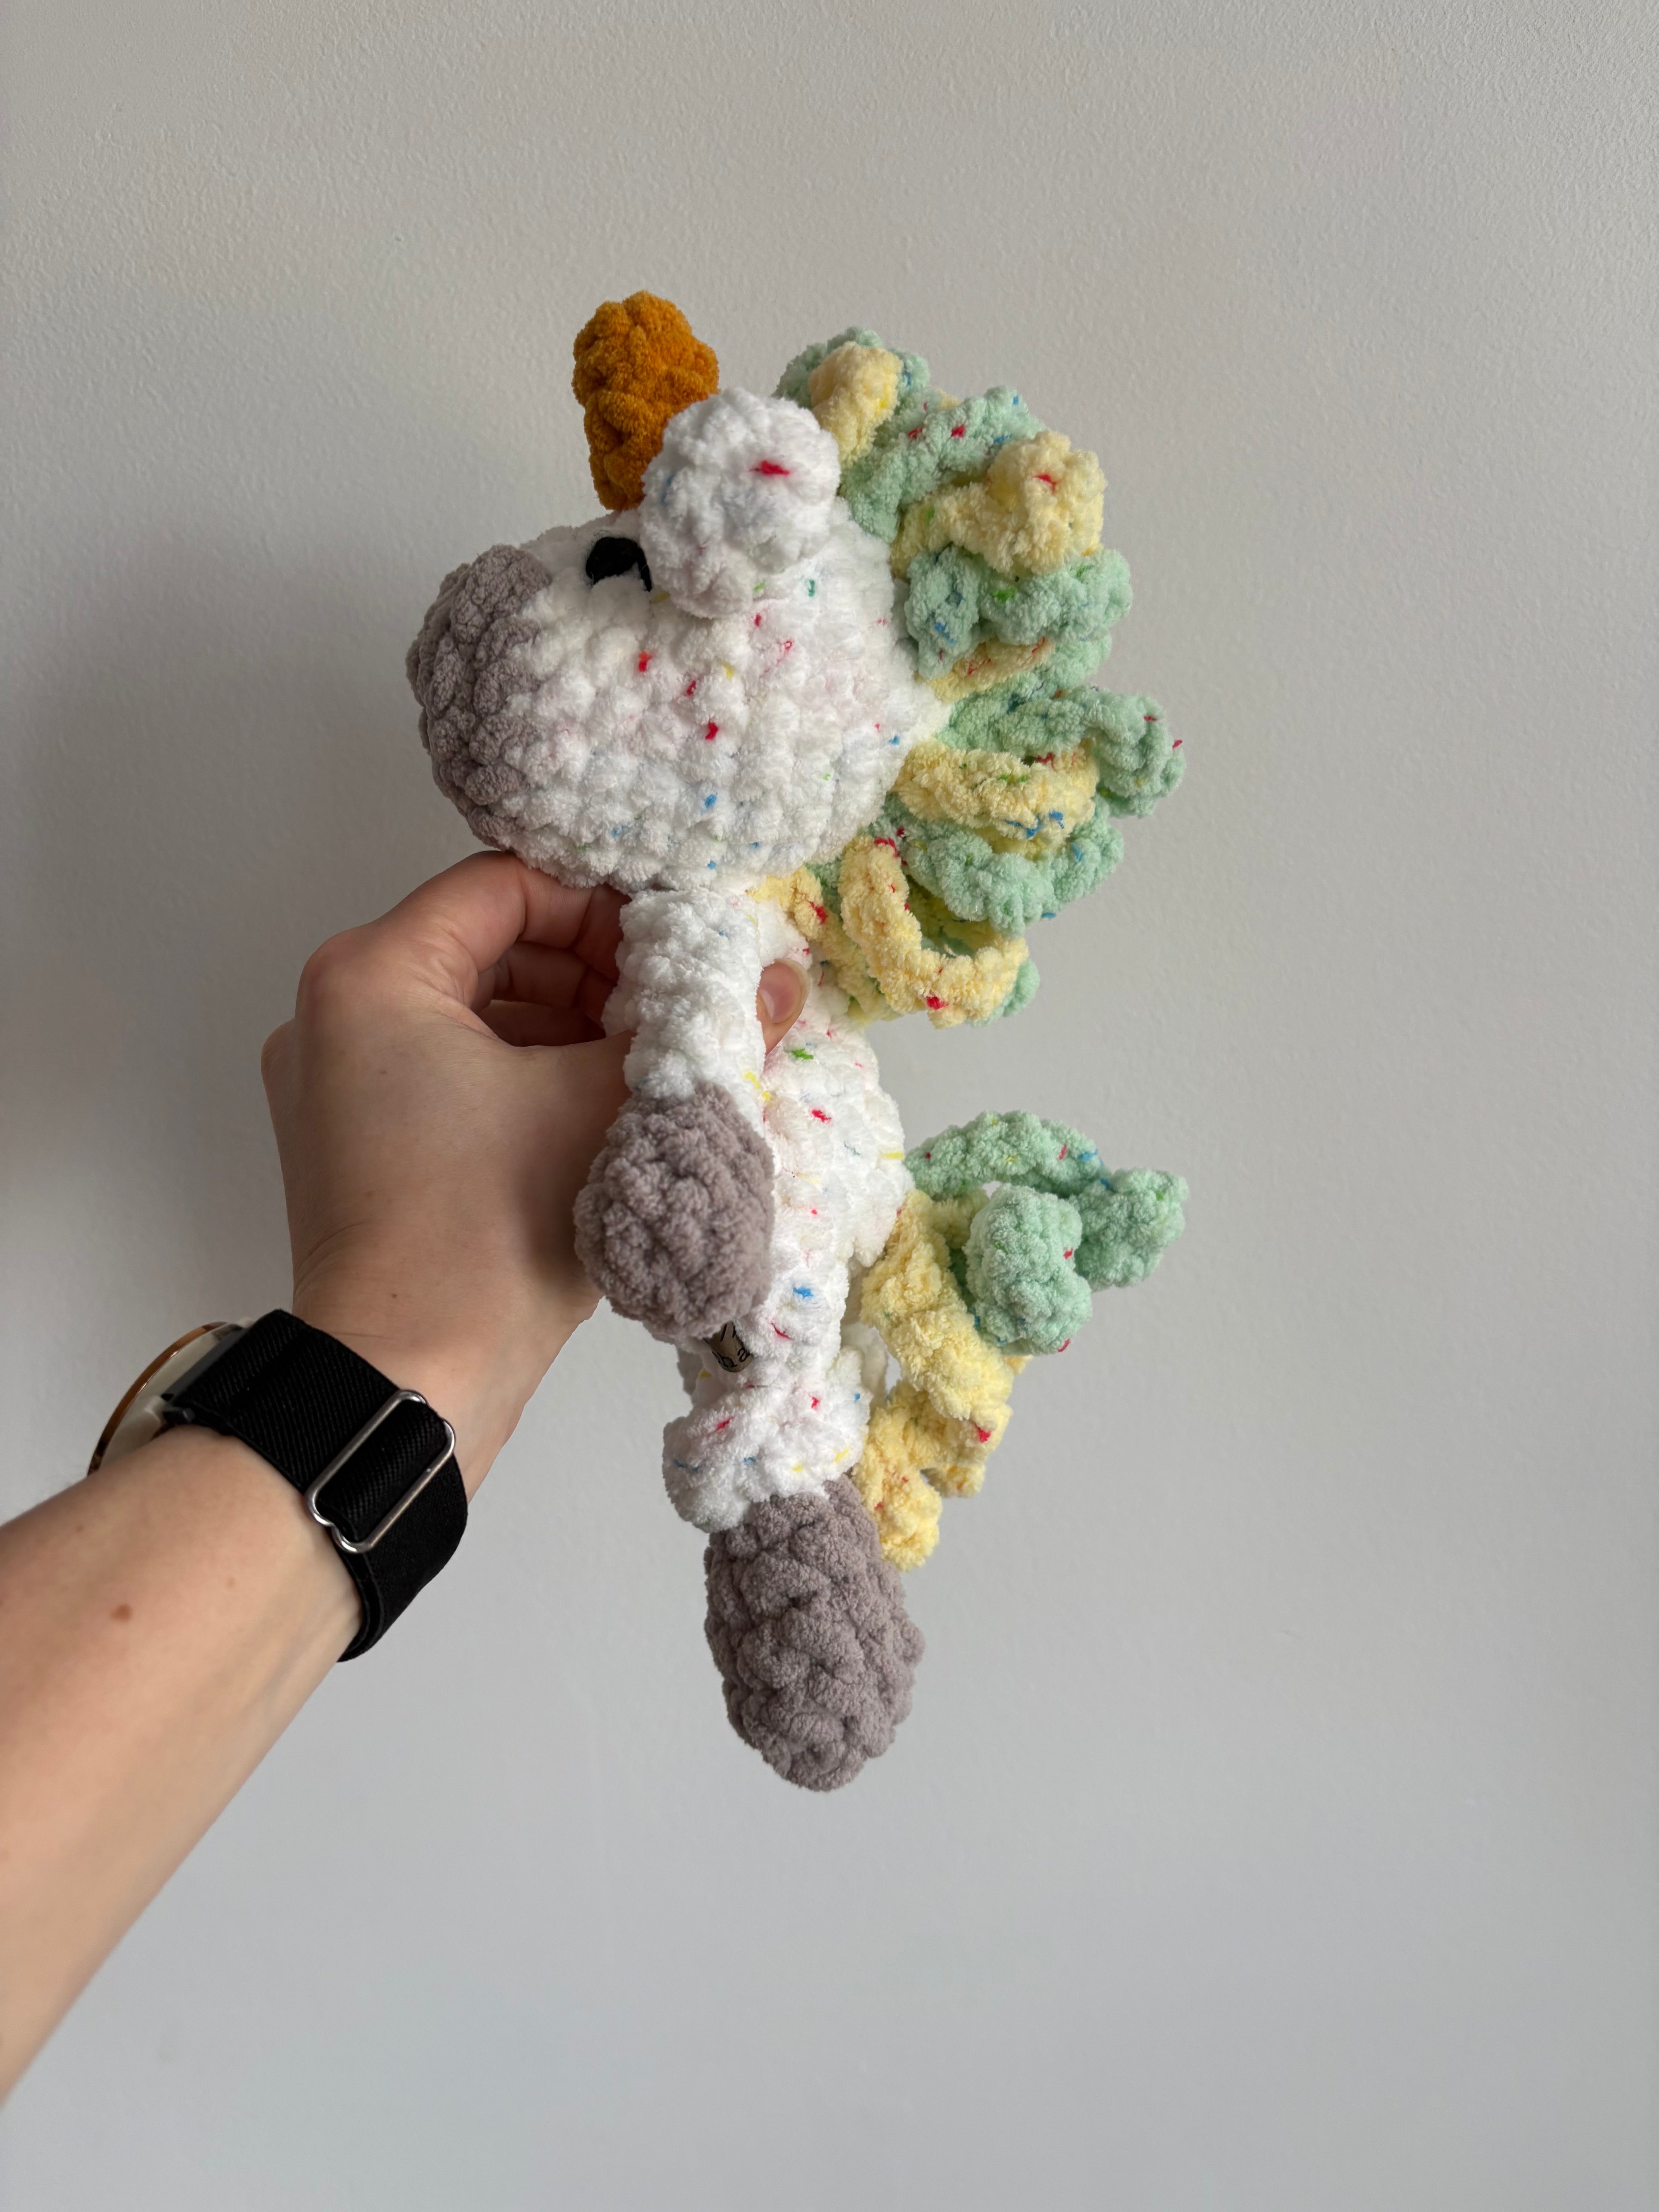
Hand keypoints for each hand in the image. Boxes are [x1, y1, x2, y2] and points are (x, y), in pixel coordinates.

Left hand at [260, 853, 806, 1491]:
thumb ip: (695, 1028)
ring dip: (572, 1033)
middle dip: (596, 976)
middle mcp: (333, 1015)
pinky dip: (529, 1083)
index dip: (607, 906)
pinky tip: (609, 1116)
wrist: (403, 1384)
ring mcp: (337, 1087)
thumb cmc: (485, 1231)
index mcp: (371, 973)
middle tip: (680, 1012)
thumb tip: (783, 974)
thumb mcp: (605, 1106)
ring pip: (479, 1019)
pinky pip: (454, 1078)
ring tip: (658, 1068)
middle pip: (491, 950)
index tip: (680, 947)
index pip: (508, 886)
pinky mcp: (357, 1148)